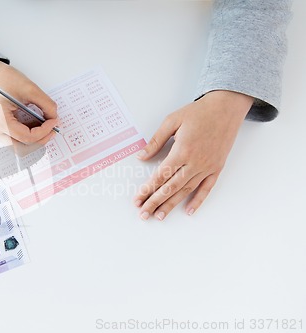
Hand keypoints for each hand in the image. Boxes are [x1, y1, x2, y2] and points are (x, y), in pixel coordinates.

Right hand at [0, 59, 58, 146]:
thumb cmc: (5, 79)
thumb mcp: (30, 89)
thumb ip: (46, 105)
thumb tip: (54, 117)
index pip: (26, 137)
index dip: (44, 132)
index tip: (54, 122)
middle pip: (22, 148)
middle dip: (40, 140)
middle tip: (52, 129)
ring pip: (20, 146)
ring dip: (34, 139)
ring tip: (45, 126)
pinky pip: (16, 140)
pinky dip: (28, 135)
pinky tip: (36, 125)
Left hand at [134, 90, 253, 220]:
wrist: (226, 107)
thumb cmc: (198, 112)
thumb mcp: (172, 121)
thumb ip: (156, 141)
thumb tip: (141, 156)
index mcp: (182, 150)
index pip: (160, 176)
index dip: (147, 190)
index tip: (137, 200)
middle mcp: (195, 162)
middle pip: (171, 188)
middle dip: (155, 202)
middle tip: (143, 214)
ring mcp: (207, 167)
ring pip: (186, 191)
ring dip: (172, 205)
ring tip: (160, 216)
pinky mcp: (217, 168)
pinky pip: (206, 188)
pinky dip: (198, 201)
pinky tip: (189, 211)